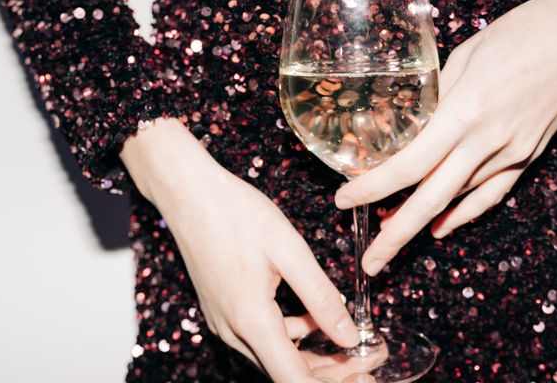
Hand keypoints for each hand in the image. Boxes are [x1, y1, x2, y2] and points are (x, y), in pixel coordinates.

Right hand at [122, 120, 359, 380]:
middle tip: (370, 359)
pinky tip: (314, 315)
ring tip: (350, 338)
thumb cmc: (236, 212)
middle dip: (331, 371)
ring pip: (275, 356)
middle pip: (286, 373)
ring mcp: (224, 324)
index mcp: (251, 320)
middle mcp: (233, 331)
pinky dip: (293, 336)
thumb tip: (350, 335)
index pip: (293, 379)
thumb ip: (320, 297)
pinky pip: (262, 338)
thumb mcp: (290, 250)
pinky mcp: (223, 312)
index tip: (365, 379)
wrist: (187, 193)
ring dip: (314, 355)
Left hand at [333, 0, 556, 274]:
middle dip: (395, 234)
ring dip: (423, 222)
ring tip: (390, 239)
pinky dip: (465, 214)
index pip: (412, 162)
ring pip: (460, 199)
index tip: (344, 200)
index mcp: (467, 108)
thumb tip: (410, 114)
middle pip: (433, 197)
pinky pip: (492, 193)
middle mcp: (489, 138)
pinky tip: (441, 228)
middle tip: (369, 262)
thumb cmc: (526, 30)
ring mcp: (513, 150)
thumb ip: (439, 91)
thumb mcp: (468, 52)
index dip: (374, 186)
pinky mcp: (531, 154)